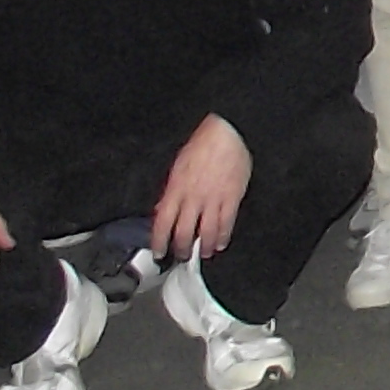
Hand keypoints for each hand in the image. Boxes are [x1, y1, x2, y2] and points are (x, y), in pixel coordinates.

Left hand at [152, 115, 252, 257]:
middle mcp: (193, 198)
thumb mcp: (178, 167)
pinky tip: (221, 243)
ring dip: (204, 247)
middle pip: (184, 233)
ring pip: (207, 232)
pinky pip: (226, 223)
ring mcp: (213, 199)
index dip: (159, 241)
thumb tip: (164, 208)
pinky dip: (223, 236)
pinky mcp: (232, 198)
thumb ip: (172, 190)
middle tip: (182, 256)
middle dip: (182, 250)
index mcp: (176, 189)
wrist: (227, 133)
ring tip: (204, 253)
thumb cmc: (202, 144)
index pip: (163, 222)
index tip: (158, 252)